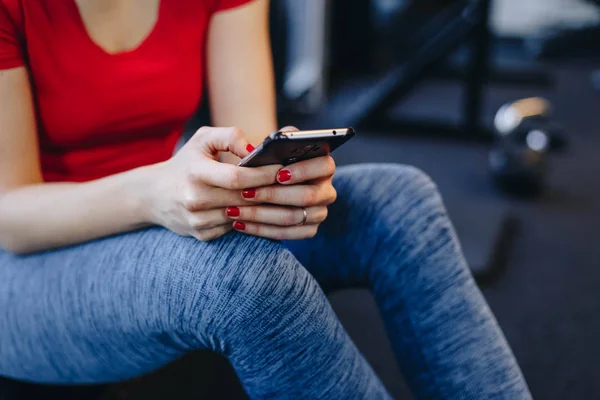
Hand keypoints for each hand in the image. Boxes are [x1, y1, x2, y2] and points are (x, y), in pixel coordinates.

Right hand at [142, 126, 280, 240]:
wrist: (154, 195)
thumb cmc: (186, 162)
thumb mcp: (202, 140)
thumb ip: (230, 137)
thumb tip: (255, 150)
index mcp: (195, 172)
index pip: (236, 177)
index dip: (263, 174)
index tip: (283, 168)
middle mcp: (194, 199)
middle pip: (244, 199)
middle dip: (271, 192)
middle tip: (293, 184)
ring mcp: (197, 220)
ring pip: (243, 216)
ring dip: (265, 209)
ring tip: (285, 197)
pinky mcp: (201, 235)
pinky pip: (234, 228)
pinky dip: (250, 220)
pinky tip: (264, 211)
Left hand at [226, 155, 336, 239]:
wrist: (267, 184)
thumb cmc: (270, 161)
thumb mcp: (274, 146)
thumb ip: (275, 142)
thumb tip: (257, 150)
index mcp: (324, 166)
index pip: (324, 166)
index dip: (303, 170)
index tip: (278, 174)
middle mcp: (327, 191)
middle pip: (306, 196)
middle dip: (273, 195)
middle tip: (246, 193)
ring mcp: (319, 213)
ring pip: (292, 218)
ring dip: (260, 214)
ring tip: (234, 210)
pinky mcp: (308, 230)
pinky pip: (286, 234)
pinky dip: (260, 229)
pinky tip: (240, 224)